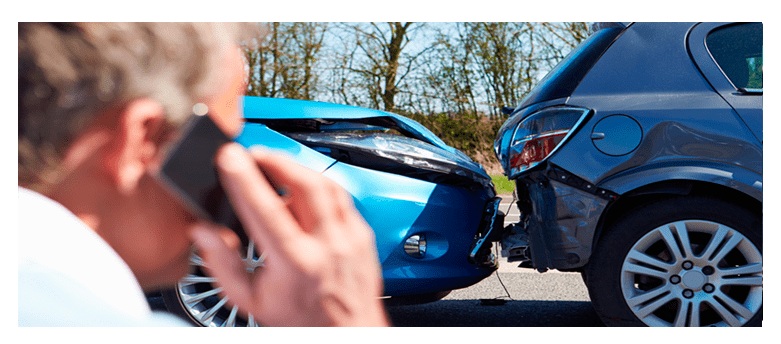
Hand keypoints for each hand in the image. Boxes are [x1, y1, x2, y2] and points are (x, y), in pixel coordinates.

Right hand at [190, 143, 388, 325]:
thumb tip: (202, 230)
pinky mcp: (363, 234)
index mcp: (296, 263)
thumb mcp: (250, 300)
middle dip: (275, 161)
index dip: (245, 179)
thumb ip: (222, 264)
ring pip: (328, 185)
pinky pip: (342, 197)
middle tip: (254, 154)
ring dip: (298, 168)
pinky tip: (302, 189)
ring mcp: (350, 238)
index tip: (230, 157)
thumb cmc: (299, 321)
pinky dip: (319, 186)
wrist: (346, 334)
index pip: (267, 209)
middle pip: (305, 185)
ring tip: (275, 165)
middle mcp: (328, 246)